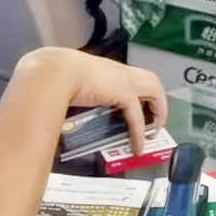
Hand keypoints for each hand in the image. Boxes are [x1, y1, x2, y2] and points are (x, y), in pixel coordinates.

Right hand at [20, 47, 167, 151]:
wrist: (55, 71)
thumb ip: (75, 90)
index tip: (139, 108)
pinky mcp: (124, 94)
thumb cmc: (56, 73)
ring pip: (155, 91)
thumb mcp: (70, 80)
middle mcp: (120, 72)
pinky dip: (140, 132)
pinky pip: (138, 116)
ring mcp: (125, 81)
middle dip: (158, 100)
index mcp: (108, 69)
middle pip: (152, 80)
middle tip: (155, 120)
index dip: (140, 92)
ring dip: (159, 111)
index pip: (133, 77)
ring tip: (153, 132)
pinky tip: (137, 145)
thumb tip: (65, 102)